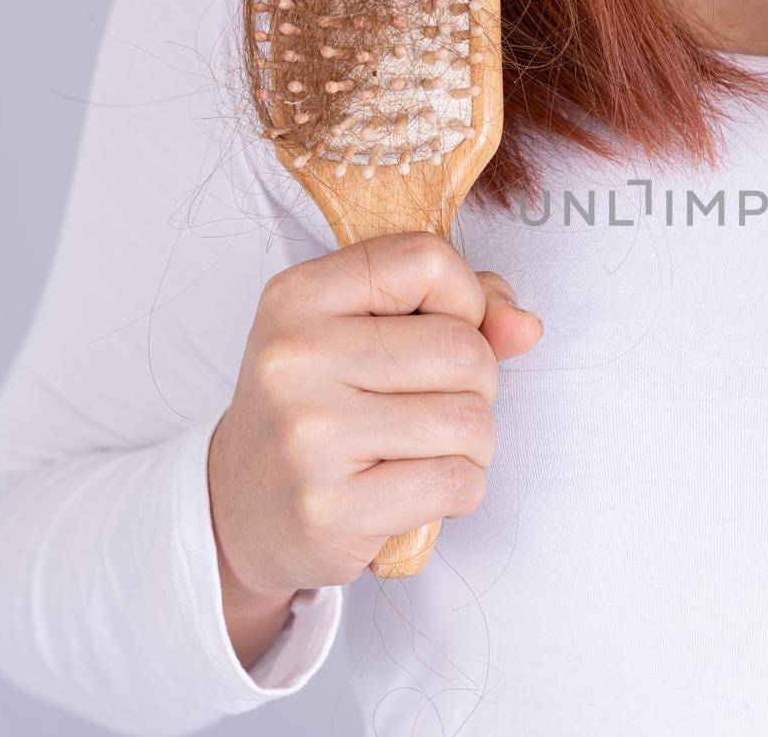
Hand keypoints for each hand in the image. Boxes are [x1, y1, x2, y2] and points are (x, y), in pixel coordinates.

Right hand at [208, 232, 541, 665]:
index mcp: (298, 296)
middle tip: (433, 405)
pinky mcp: (330, 506)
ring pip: (469, 420)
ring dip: (473, 442)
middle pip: (462, 348)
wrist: (240, 508)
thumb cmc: (321, 407)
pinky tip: (417, 489)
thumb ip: (459, 310)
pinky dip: (460, 490)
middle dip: (477, 383)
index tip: (442, 332)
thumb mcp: (365, 335)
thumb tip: (527, 326)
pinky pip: (457, 483)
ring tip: (426, 449)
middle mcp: (294, 357)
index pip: (427, 259)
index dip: (464, 299)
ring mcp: (308, 434)